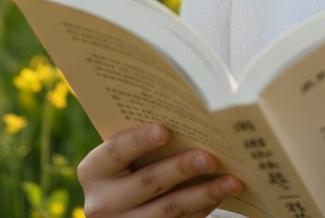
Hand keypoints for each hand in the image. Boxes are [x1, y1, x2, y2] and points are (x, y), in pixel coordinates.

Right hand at [78, 123, 242, 217]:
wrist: (119, 207)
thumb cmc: (129, 164)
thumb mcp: (124, 154)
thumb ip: (143, 139)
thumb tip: (193, 117)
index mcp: (93, 171)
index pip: (115, 152)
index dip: (138, 141)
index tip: (164, 130)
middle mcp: (103, 203)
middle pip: (147, 183)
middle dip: (182, 168)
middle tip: (211, 158)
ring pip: (168, 210)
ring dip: (204, 194)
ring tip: (231, 180)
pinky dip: (202, 208)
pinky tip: (221, 195)